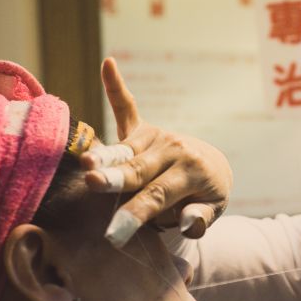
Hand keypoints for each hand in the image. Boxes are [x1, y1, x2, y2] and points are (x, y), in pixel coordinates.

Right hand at [87, 58, 232, 246]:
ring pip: (126, 149)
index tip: (113, 235)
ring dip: (106, 153)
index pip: (158, 197)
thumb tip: (189, 225)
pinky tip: (109, 65)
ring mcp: (157, 136)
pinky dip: (116, 86)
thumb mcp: (212, 209)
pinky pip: (126, 106)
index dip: (134, 215)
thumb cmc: (205, 197)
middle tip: (94, 184)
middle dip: (115, 179)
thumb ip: (200, 219)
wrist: (214, 168)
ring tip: (87, 158)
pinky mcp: (143, 128)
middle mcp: (174, 149)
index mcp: (193, 172)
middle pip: (139, 170)